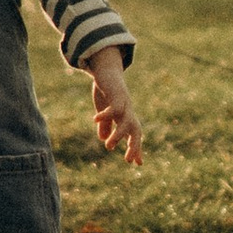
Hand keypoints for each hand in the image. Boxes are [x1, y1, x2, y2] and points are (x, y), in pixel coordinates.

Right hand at [86, 47, 143, 167]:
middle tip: (128, 160)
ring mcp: (123, 103)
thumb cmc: (106, 90)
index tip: (137, 163)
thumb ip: (106, 124)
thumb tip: (104, 139)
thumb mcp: (104, 109)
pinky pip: (113, 107)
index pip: (134, 134)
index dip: (136, 147)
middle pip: (136, 130)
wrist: (106, 68)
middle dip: (134, 145)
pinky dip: (105, 115)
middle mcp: (127, 111)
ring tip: (108, 146)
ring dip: (118, 135)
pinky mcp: (116, 94)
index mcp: (125, 116)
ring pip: (126, 121)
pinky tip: (95, 120)